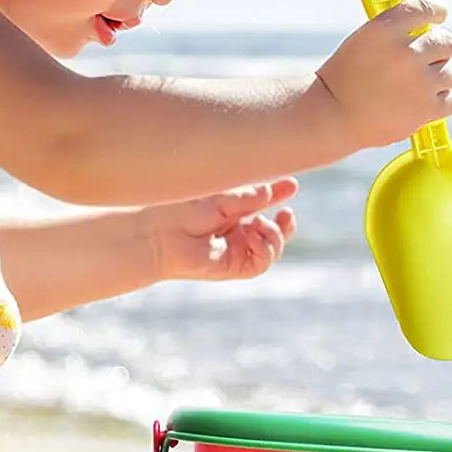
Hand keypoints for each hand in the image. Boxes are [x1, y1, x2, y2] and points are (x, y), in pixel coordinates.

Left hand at [141, 179, 297, 281]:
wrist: (159, 234)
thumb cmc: (181, 210)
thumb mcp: (219, 198)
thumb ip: (246, 197)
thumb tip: (270, 191)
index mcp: (230, 211)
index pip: (262, 203)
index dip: (279, 194)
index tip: (292, 184)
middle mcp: (236, 231)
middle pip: (273, 230)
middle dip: (286, 224)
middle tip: (287, 212)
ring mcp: (236, 250)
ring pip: (272, 248)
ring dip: (274, 235)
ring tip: (257, 224)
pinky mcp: (234, 267)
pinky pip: (262, 263)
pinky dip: (265, 249)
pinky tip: (254, 236)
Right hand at [314, 0, 451, 149]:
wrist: (333, 116)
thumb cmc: (343, 78)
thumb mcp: (362, 41)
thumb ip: (394, 31)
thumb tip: (429, 25)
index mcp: (385, 29)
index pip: (426, 8)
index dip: (437, 10)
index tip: (440, 15)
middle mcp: (406, 52)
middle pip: (445, 41)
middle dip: (437, 49)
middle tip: (422, 60)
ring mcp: (419, 81)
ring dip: (439, 77)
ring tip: (417, 85)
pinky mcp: (427, 108)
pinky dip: (440, 101)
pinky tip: (423, 102)